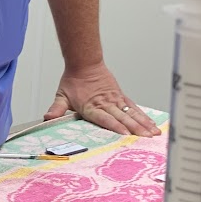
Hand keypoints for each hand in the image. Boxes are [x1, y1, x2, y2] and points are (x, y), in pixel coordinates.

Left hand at [44, 65, 159, 137]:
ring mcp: (115, 100)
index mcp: (91, 106)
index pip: (104, 118)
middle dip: (135, 128)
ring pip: (131, 113)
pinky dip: (143, 115)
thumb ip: (56, 109)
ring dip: (143, 123)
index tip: (125, 133)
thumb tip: (47, 118)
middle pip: (122, 117)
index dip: (115, 125)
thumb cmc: (73, 82)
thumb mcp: (61, 96)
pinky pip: (134, 107)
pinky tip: (151, 123)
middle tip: (146, 138)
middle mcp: (105, 103)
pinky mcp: (121, 96)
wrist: (84, 63)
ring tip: (153, 133)